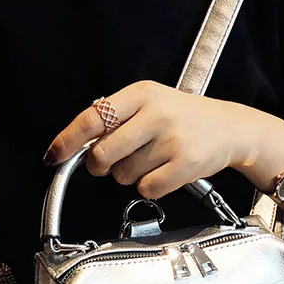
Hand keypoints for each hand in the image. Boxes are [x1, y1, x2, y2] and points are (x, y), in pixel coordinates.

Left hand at [43, 80, 255, 199]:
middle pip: (103, 154)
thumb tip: (77, 146)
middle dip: (100, 165)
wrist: (229, 128)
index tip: (53, 156)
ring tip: (152, 159)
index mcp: (141, 93)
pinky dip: (150, 187)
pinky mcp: (184, 165)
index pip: (92, 118)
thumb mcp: (149, 103)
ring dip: (130, 175)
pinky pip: (146, 189)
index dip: (67, 140)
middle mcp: (156, 114)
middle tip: (110, 162)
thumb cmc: (182, 117)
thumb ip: (115, 119)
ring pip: (123, 175)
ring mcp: (171, 140)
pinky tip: (164, 171)